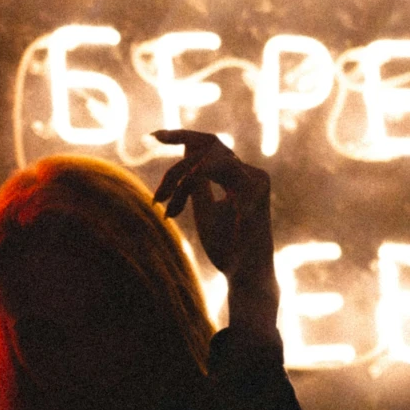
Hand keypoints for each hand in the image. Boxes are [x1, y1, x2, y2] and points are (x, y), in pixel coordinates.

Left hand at [151, 129, 278, 340]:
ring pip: (208, 156)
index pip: (210, 148)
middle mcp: (249, 173)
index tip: (153, 135)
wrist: (245, 273)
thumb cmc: (227, 248)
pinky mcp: (257, 185)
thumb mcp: (204, 210)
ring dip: (180, 177)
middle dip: (177, 153)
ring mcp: (255, 177)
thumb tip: (184, 162)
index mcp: (239, 178)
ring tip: (164, 203)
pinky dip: (192, 180)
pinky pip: (216, 168)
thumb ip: (197, 185)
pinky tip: (178, 198)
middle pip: (209, 144)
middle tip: (155, 168)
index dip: (183, 136)